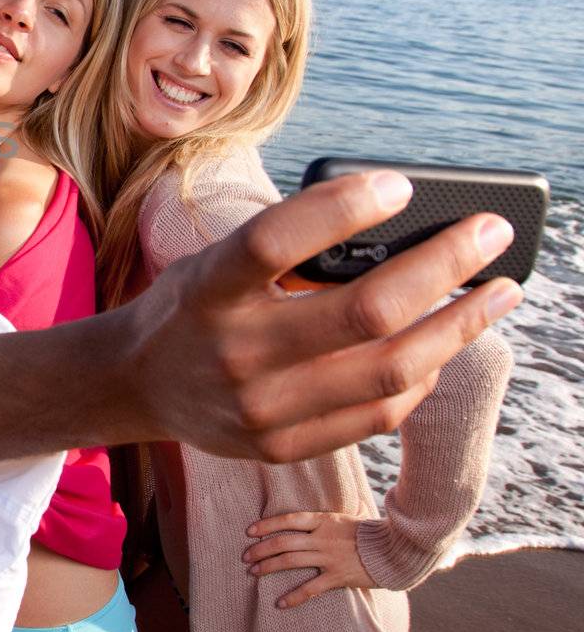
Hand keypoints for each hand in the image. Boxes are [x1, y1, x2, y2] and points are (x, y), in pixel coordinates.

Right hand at [126, 169, 522, 462]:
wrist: (134, 383)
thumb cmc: (192, 305)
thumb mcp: (215, 263)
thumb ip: (285, 254)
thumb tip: (395, 236)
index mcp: (207, 290)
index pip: (274, 241)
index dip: (340, 208)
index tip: (401, 185)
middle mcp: (233, 351)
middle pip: (363, 312)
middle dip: (443, 266)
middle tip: (490, 233)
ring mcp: (260, 408)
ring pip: (390, 369)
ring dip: (458, 326)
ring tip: (496, 294)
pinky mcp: (282, 445)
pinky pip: (377, 414)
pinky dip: (421, 374)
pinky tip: (440, 347)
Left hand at [244, 511, 373, 608]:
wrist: (395, 551)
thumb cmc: (369, 533)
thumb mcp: (346, 519)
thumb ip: (325, 521)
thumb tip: (306, 519)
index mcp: (324, 520)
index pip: (288, 519)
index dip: (266, 525)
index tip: (249, 531)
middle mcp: (322, 538)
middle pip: (283, 542)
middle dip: (260, 549)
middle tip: (245, 556)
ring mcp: (329, 558)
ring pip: (290, 561)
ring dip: (268, 567)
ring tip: (253, 572)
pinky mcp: (337, 577)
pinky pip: (310, 588)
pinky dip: (293, 597)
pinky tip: (279, 603)